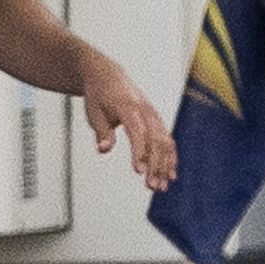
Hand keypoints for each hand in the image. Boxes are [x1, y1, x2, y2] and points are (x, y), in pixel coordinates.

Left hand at [78, 51, 176, 192]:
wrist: (108, 76)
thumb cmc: (99, 96)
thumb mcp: (93, 112)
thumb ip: (101, 131)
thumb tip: (104, 149)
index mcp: (128, 107)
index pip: (137, 132)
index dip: (139, 152)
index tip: (139, 172)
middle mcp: (145, 111)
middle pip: (155, 141)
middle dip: (155, 165)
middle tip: (152, 187)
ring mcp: (154, 115)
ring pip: (165, 142)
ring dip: (164, 166)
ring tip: (161, 187)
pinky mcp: (156, 121)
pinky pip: (167, 140)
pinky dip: (170, 158)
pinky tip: (170, 175)